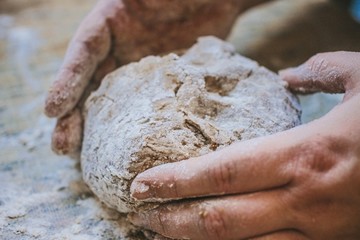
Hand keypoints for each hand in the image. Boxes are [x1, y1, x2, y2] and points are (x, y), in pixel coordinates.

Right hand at [44, 0, 255, 154]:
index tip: (53, 110)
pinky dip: (135, 128)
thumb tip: (119, 5)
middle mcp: (121, 49)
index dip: (67, 81)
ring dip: (100, 130)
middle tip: (62, 147)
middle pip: (92, 84)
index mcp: (112, 24)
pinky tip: (129, 150)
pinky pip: (146, 107)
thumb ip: (137, 1)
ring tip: (85, 160)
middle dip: (75, 116)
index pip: (84, 52)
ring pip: (114, 102)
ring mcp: (142, 69)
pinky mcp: (164, 83)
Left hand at [129, 52, 359, 239]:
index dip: (175, 181)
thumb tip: (291, 74)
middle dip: (173, 222)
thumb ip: (322, 72)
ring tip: (164, 234)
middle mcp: (305, 200)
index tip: (141, 185)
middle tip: (139, 215)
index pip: (219, 172)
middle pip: (220, 220)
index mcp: (306, 154)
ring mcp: (320, 232)